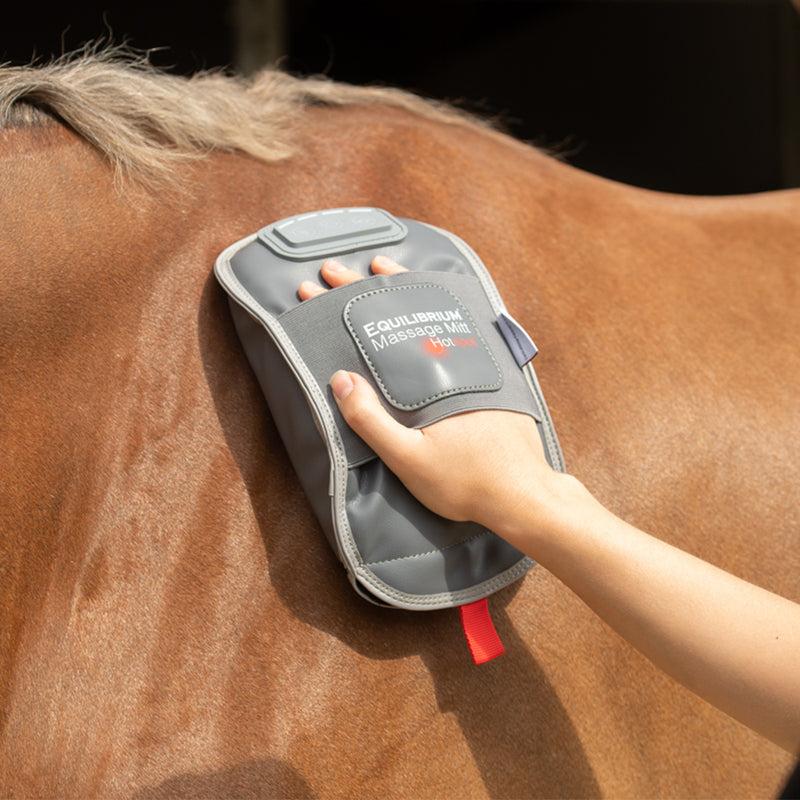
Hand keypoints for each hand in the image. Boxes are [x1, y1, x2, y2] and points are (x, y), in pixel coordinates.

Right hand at [298, 255, 556, 536]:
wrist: (525, 496)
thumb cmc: (466, 482)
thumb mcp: (409, 458)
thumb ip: (372, 420)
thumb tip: (341, 378)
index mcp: (434, 373)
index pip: (378, 324)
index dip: (343, 301)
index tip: (313, 286)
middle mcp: (459, 357)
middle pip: (405, 307)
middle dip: (365, 286)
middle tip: (333, 270)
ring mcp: (481, 362)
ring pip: (436, 309)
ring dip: (405, 288)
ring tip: (382, 272)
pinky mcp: (495, 374)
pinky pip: (462, 328)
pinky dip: (441, 308)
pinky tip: (432, 306)